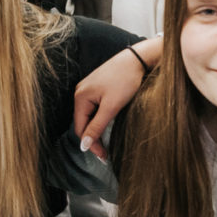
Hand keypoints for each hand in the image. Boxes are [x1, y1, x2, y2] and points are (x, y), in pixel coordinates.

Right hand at [73, 41, 156, 158]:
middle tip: (105, 154)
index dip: (90, 144)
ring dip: (96, 129)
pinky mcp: (97, 88)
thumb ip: (97, 126)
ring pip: (89, 116)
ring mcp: (88, 89)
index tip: (103, 157)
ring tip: (106, 143)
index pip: (80, 128)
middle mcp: (80, 93)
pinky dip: (99, 119)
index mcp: (80, 97)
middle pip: (83, 123)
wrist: (137, 59)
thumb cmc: (125, 80)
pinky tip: (107, 126)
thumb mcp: (111, 106)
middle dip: (93, 138)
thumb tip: (83, 145)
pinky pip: (94, 108)